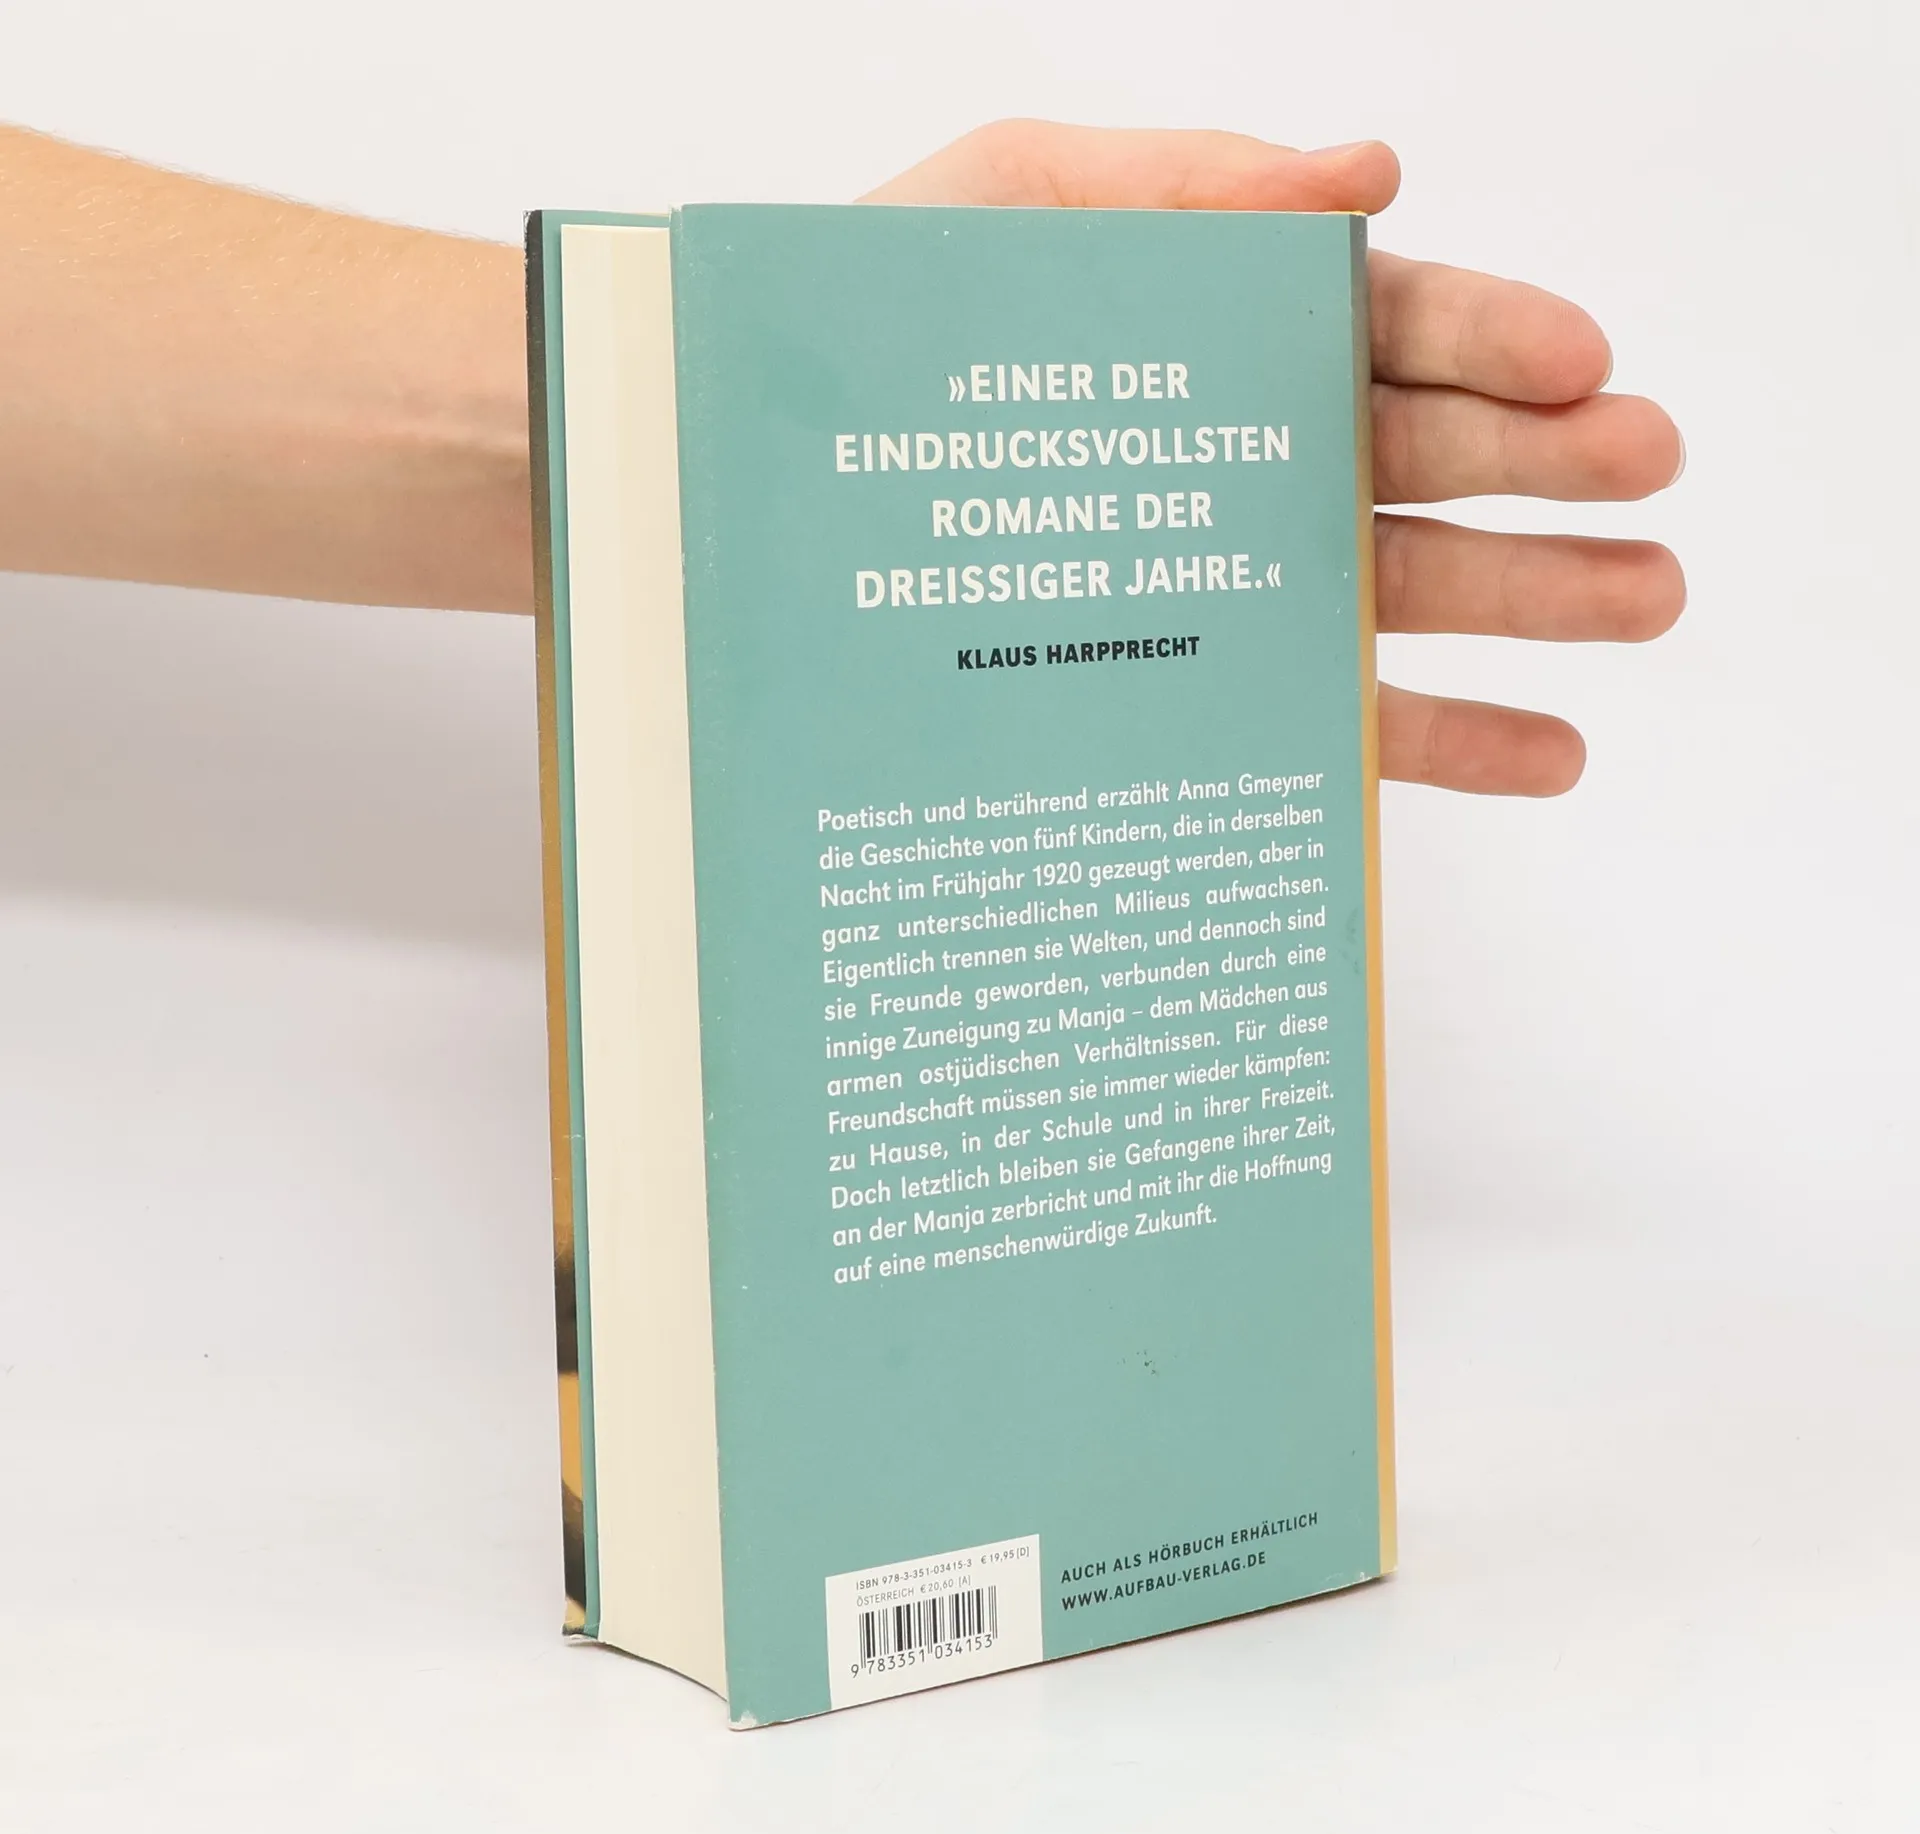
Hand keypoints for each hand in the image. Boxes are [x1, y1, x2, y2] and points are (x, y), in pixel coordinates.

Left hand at [865, 123, 1684, 796]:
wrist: (744, 503)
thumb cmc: (854, 342)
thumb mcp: (993, 211)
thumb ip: (1175, 184)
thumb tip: (1369, 171)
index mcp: (1215, 334)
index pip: (1389, 323)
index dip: (1495, 335)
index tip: (1585, 362)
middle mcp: (1244, 463)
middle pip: (1428, 455)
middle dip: (1549, 458)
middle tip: (1648, 467)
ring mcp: (1236, 591)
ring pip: (1413, 588)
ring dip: (1538, 594)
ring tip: (1647, 598)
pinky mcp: (1207, 704)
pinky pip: (1345, 724)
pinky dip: (1449, 739)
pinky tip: (1548, 750)